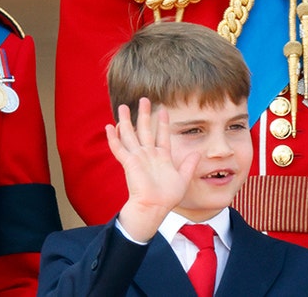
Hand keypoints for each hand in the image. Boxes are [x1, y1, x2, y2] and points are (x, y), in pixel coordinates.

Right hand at [106, 98, 197, 240]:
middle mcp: (148, 155)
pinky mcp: (129, 163)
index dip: (162, 122)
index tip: (163, 109)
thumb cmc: (167, 197)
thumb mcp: (183, 178)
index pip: (161, 135)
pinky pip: (119, 148)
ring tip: (123, 107)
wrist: (154, 207)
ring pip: (130, 135)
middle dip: (144, 114)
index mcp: (161, 157)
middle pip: (145, 130)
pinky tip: (109, 127)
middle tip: (144, 99)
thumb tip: (198, 153)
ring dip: (126, 121)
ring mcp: (138, 158)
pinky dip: (114, 138)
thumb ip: (189, 165)